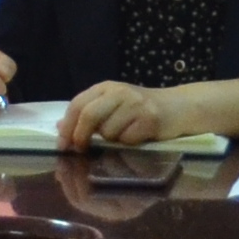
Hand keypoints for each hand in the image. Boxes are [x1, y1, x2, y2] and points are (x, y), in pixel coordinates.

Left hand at [56, 79, 186, 149]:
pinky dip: (129, 144)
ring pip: (109, 131)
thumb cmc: (141, 110)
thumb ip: (88, 113)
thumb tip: (59, 126)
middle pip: (89, 115)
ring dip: (112, 141)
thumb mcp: (112, 106)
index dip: (67, 127)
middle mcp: (119, 92)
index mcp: (105, 88)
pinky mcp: (150, 118)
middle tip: (80, 151)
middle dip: (81, 137)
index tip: (62, 145)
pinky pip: (128, 139)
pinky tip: (139, 137)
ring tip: (124, 136)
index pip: (77, 104)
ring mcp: (135, 104)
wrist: (179, 107)